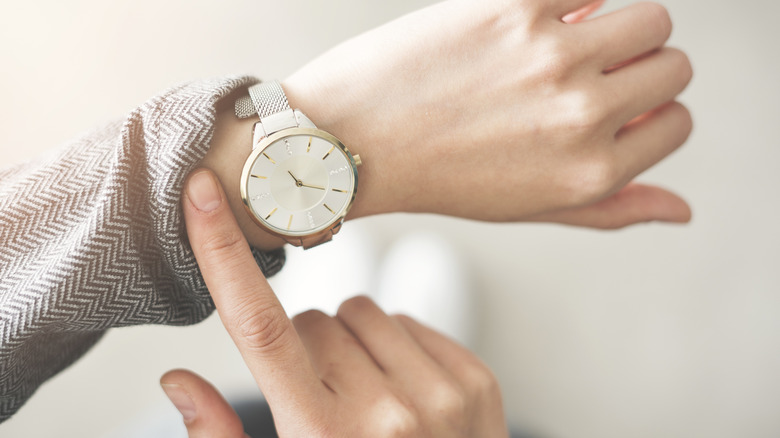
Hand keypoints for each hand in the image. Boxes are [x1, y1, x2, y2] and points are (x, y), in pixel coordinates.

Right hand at [160, 168, 508, 436]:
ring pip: (360, 311)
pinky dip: (395, 347)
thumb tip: (175, 380)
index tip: (202, 194)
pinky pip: (409, 320)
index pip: (260, 326)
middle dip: (303, 348)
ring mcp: (439, 392)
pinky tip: (401, 392)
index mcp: (322, 435)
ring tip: (363, 397)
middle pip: (311, 318)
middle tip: (318, 399)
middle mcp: (385, 410)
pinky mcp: (476, 379)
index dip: (223, 253)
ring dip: (350, 342)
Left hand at [283, 0, 692, 227]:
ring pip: (650, 15)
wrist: (351, 141)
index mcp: (591, 173)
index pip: (677, 120)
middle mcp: (582, 117)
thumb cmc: (439, 176)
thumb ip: (611, 208)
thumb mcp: (529, 207)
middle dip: (643, 67)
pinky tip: (540, 17)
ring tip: (572, 40)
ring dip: (621, 25)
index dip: (651, 111)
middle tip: (593, 71)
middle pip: (673, 63)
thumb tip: (682, 209)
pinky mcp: (515, 8)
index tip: (615, 104)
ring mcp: (553, 57)